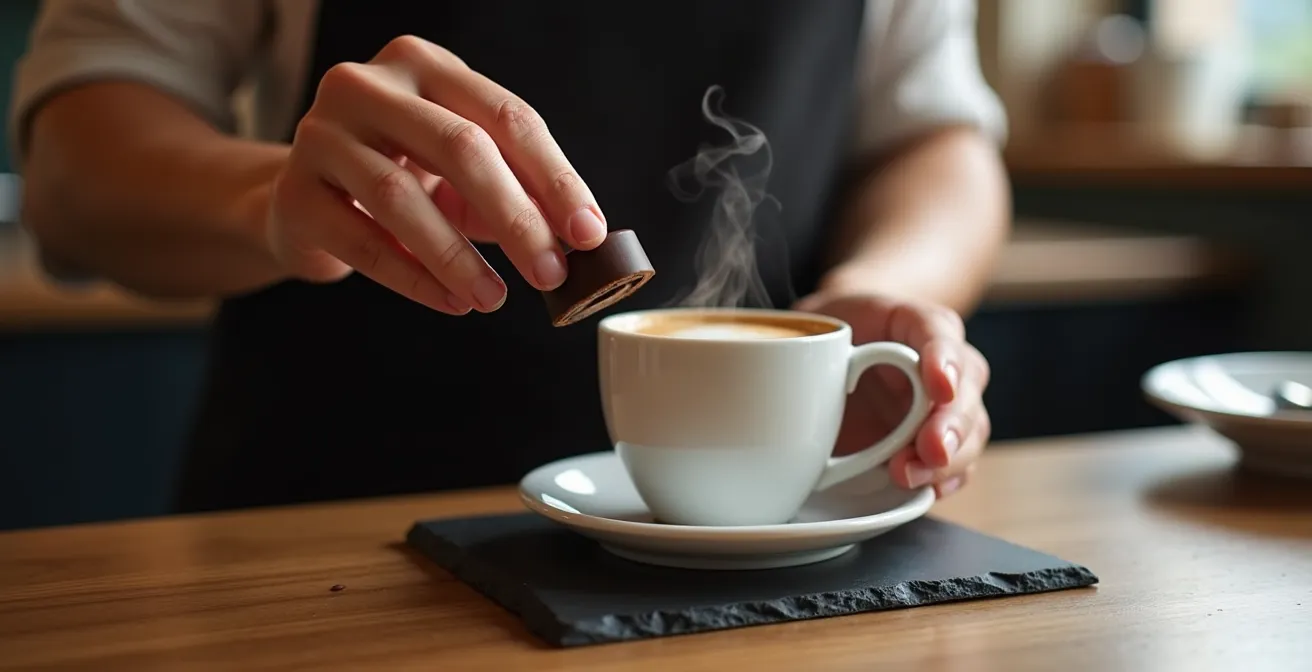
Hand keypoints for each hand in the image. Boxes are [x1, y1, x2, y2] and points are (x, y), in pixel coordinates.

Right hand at [265, 35, 607, 313]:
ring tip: (494, 298)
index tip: (588, 233)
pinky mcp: (294, 192)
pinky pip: (362, 241)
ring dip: (458, 257)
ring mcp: (321, 134)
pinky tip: (451, 301)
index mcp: (424, 66)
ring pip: (402, 196)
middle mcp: (368, 85)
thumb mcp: (461, 174)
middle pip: (461, 147)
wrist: (304, 200)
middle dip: (515, 218)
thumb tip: (576, 239)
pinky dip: (413, 277)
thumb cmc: (400, 177)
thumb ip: (515, 192)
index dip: (555, 177)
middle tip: (550, 273)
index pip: (506, 116)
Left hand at [794, 292, 990, 497]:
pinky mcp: (934, 444)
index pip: (938, 332)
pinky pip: (956, 464)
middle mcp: (944, 364)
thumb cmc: (832, 335)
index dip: (942, 359)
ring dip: (947, 459)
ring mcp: (945, 407)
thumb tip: (782, 364)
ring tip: (909, 474)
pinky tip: (931, 488)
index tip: (936, 385)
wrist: (834, 359)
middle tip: (931, 448)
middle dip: (951, 424)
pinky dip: (946, 479)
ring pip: (970, 431)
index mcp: (916, 323)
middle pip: (966, 391)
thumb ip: (812, 340)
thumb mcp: (819, 324)